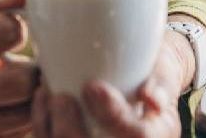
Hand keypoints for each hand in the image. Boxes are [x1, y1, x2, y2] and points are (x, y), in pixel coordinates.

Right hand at [0, 0, 37, 136]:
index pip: (8, 32)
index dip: (16, 27)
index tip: (10, 33)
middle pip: (26, 81)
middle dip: (32, 66)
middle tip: (22, 60)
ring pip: (31, 111)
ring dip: (33, 92)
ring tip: (17, 80)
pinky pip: (24, 130)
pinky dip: (25, 112)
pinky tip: (10, 100)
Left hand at [31, 32, 186, 136]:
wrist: (147, 83)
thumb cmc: (155, 74)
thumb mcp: (164, 74)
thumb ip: (158, 84)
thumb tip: (149, 98)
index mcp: (158, 135)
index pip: (138, 136)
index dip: (114, 115)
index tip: (93, 86)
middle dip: (71, 130)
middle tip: (60, 97)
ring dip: (50, 128)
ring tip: (46, 95)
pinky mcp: (81, 136)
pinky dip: (43, 125)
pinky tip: (42, 98)